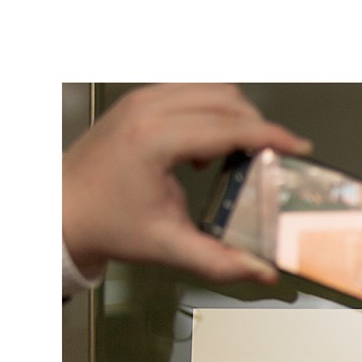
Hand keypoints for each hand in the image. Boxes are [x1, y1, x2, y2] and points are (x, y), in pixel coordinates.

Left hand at [62, 83, 311, 283]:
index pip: (229, 126)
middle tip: (275, 159)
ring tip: (243, 156)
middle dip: (259, 127)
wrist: (62, 211)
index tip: (299, 147)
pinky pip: (192, 93)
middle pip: (227, 100)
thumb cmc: (107, 224)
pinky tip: (211, 149)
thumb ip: (221, 262)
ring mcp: (142, 100)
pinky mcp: (140, 102)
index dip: (271, 136)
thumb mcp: (170, 248)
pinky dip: (214, 114)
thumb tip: (263, 271)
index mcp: (155, 141)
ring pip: (212, 90)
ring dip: (237, 118)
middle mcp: (148, 110)